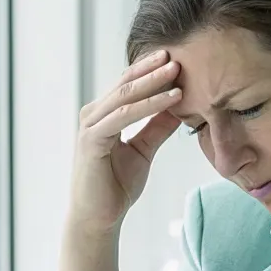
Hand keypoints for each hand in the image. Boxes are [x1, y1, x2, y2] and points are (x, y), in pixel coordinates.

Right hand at [51, 51, 183, 270]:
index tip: (178, 57)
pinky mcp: (92, 140)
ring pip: (126, 96)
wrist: (100, 217)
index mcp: (105, 115)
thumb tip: (180, 106)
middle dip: (153, 68)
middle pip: (127, 84)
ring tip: (178, 70)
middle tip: (179, 53)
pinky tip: (171, 98)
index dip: (151, 71)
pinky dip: (148, 105)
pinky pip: (123, 116)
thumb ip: (157, 127)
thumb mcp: (144, 150)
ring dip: (154, 82)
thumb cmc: (117, 184)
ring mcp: (91, 126)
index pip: (130, 85)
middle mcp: (94, 115)